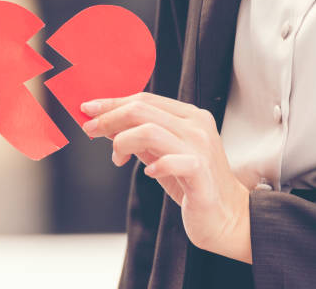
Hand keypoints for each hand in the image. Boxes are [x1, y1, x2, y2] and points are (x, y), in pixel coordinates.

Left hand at [81, 92, 251, 262]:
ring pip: (150, 130)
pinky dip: (155, 165)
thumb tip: (105, 124)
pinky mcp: (202, 172)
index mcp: (187, 116)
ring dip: (123, 142)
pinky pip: (173, 161)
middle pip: (142, 109)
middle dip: (109, 118)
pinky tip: (148, 172)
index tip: (87, 109)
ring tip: (117, 159)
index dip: (112, 103)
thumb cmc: (191, 182)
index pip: (143, 99)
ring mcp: (200, 148)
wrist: (228, 216)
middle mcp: (196, 126)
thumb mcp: (159, 153)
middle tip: (89, 130)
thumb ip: (137, 137)